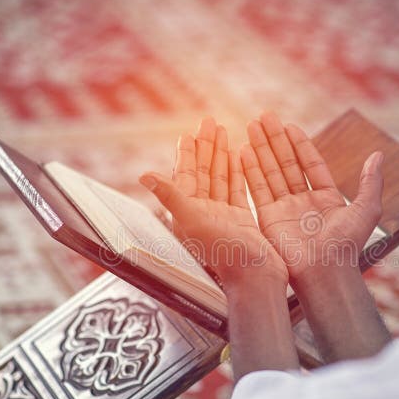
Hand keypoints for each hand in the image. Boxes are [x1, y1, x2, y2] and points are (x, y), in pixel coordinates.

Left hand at [139, 117, 286, 290]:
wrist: (254, 277)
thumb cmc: (224, 254)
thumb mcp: (192, 221)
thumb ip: (171, 196)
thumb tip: (143, 174)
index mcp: (188, 213)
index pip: (186, 176)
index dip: (187, 154)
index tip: (189, 133)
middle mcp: (203, 213)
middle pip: (203, 172)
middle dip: (206, 147)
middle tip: (209, 121)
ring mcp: (223, 216)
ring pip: (220, 178)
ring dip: (221, 155)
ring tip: (223, 131)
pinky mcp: (241, 220)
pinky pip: (238, 189)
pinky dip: (237, 172)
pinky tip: (239, 155)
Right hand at [242, 112, 383, 281]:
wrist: (324, 272)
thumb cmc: (347, 244)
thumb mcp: (367, 209)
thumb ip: (371, 182)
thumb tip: (378, 155)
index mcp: (326, 198)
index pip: (310, 163)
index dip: (300, 144)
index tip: (289, 125)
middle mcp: (303, 202)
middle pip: (287, 163)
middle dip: (275, 140)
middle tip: (265, 116)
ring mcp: (284, 210)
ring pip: (270, 172)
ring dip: (261, 149)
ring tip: (252, 126)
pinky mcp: (268, 219)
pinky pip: (258, 190)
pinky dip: (250, 170)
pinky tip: (243, 150)